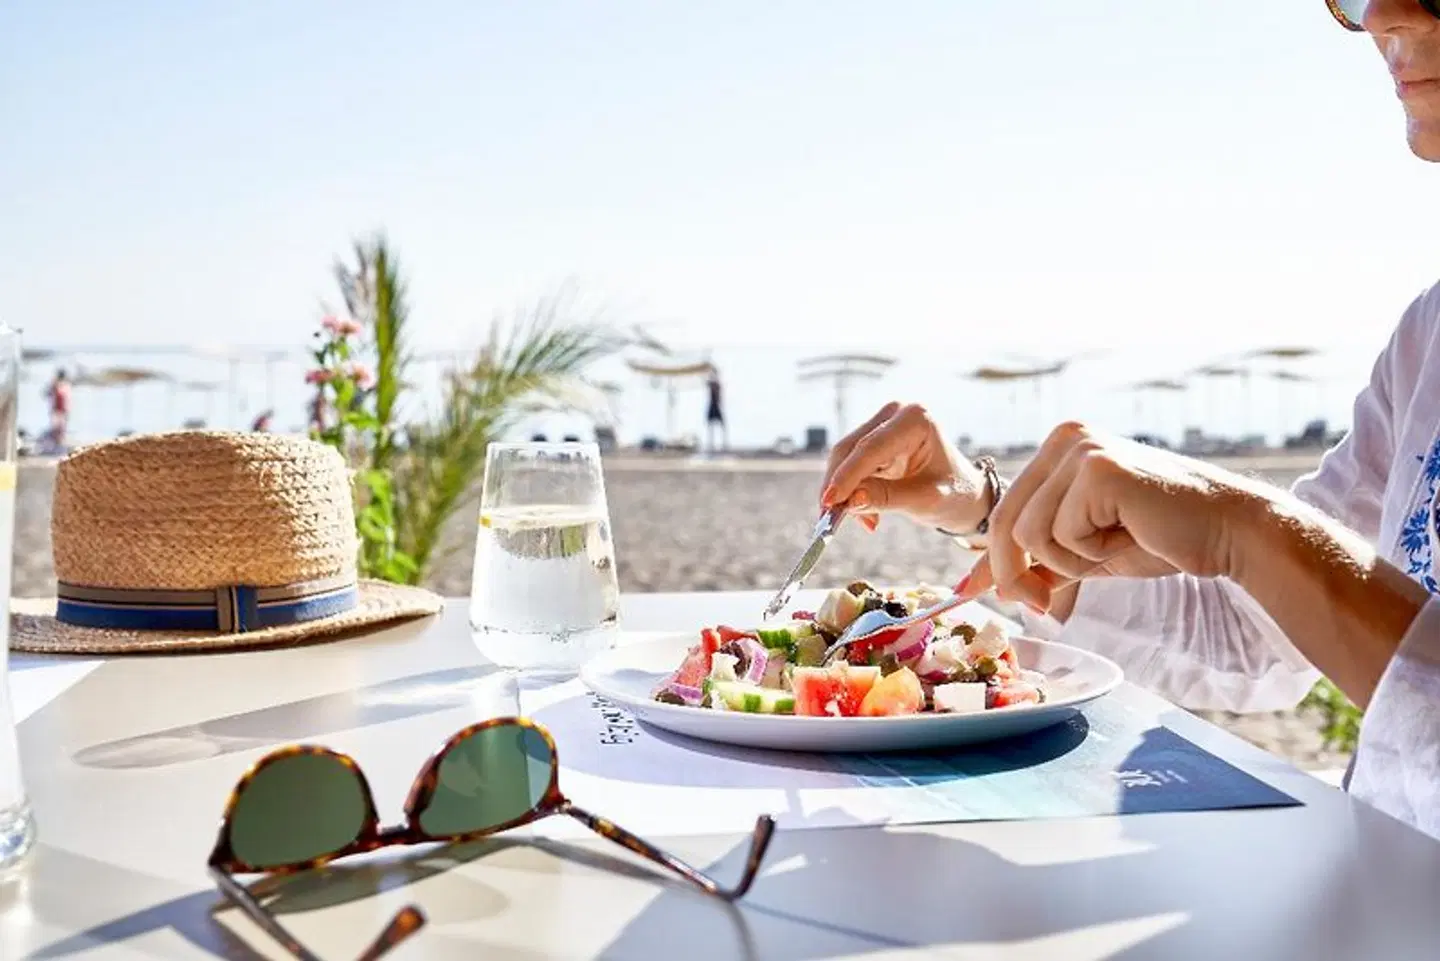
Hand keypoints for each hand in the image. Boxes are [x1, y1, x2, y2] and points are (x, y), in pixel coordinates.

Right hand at [819, 403, 990, 532]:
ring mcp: (882, 425)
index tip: (829, 502)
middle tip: (830, 518)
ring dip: (844, 492)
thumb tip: (850, 501)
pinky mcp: (873, 441)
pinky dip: (851, 492)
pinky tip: (867, 515)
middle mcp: (895, 414)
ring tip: (864, 521)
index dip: (847, 475)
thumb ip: (887, 498)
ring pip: (844, 459)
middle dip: (839, 485)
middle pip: (850, 449)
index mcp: (916, 418)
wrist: (964, 494)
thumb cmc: (954, 494)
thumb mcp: (925, 500)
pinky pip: (849, 467)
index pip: (871, 447)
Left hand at [962, 422, 1254, 610]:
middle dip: (1015, 574)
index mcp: (1059, 449)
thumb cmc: (1161, 538)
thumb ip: (1036, 562)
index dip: (996, 560)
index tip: (987, 593)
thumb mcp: (1084, 552)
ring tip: (1113, 547)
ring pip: (1030, 534)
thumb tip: (977, 584)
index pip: (1004, 510)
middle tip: (1039, 606)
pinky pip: (1061, 535)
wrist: (1227, 532)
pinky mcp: (1096, 470)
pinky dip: (1092, 554)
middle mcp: (1064, 438)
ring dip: (1069, 562)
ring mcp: (1080, 449)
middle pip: (1004, 522)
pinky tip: (1130, 535)